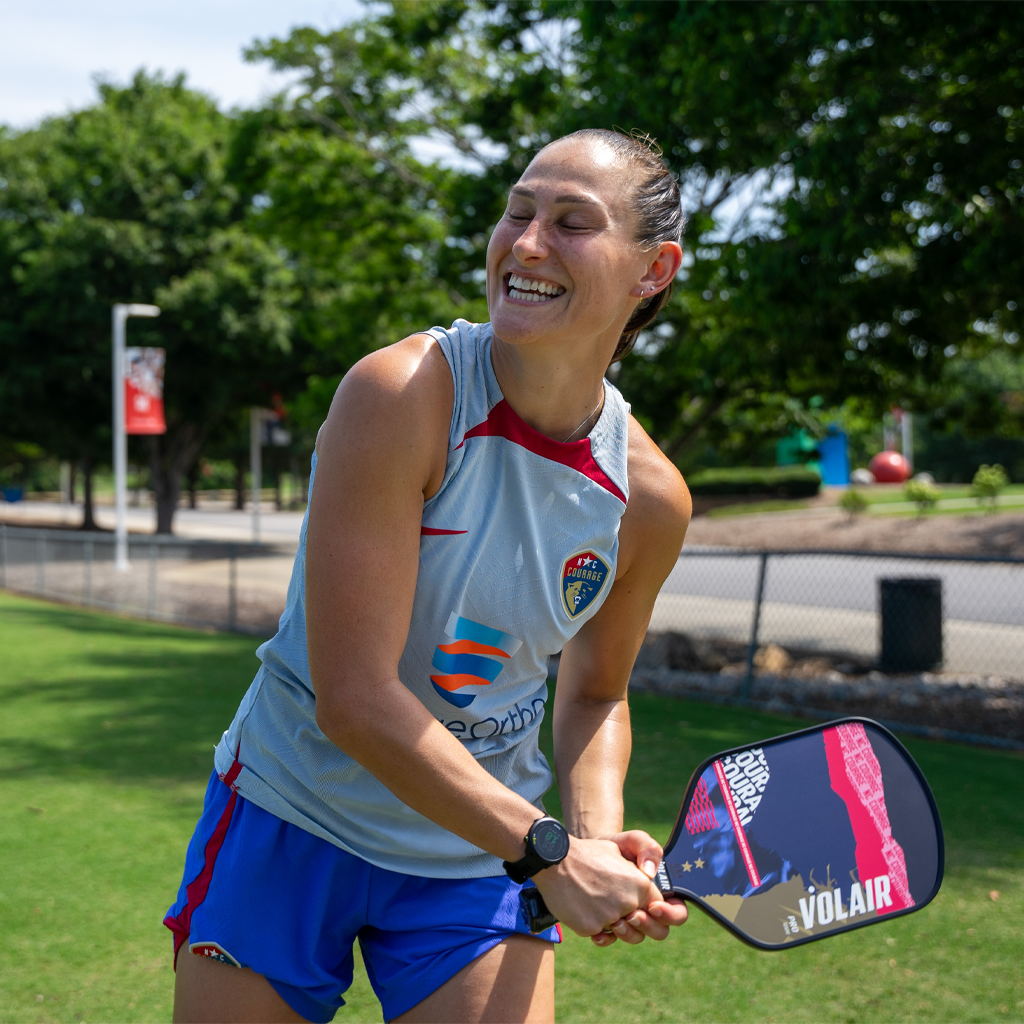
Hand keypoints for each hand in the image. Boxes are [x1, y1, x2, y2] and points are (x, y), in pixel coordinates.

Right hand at [531, 836, 656, 937]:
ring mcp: (609, 917)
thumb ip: (640, 866)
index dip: (650, 911)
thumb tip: (650, 881)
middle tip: (618, 912)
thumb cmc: (588, 853)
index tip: (640, 909)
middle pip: (640, 926)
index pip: (658, 909)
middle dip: (632, 923)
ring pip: (618, 932)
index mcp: (640, 885)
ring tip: (597, 905)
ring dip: (611, 924)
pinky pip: (598, 934)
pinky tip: (583, 909)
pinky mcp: (591, 927)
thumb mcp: (619, 849)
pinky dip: (592, 924)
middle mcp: (628, 903)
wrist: (555, 859)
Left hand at [589, 830, 687, 946]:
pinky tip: (597, 933)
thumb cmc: (618, 847)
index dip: (670, 914)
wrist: (588, 853)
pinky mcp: (610, 924)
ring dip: (629, 934)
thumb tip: (650, 873)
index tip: (653, 906)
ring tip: (614, 922)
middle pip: (660, 931)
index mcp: (661, 892)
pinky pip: (612, 939)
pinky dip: (605, 939)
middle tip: (631, 915)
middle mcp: (648, 908)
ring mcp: (629, 918)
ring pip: (638, 937)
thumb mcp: (633, 840)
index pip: (677, 912)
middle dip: (648, 926)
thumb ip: (648, 848)